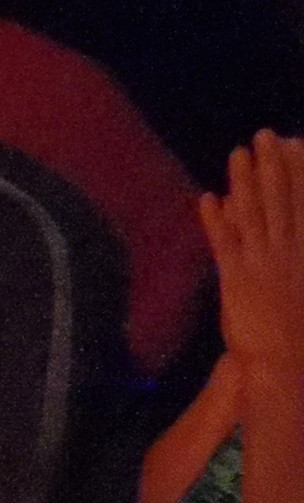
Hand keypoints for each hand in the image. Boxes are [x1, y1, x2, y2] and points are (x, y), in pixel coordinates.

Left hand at [202, 129, 303, 372]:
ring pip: (252, 213)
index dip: (299, 173)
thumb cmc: (302, 336)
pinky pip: (224, 243)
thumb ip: (302, 257)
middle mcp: (288, 252)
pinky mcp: (236, 280)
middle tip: (263, 135)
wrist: (286, 366)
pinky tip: (208, 198)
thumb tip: (298, 236)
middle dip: (271, 166)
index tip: (295, 145)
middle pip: (279, 199)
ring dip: (243, 181)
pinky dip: (214, 220)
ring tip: (238, 153)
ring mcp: (261, 264)